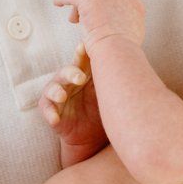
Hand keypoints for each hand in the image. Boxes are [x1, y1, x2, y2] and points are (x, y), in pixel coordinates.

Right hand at [37, 49, 107, 163]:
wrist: (93, 137)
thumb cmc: (103, 107)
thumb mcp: (109, 93)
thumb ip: (114, 77)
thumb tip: (135, 61)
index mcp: (83, 72)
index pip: (82, 59)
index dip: (82, 53)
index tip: (84, 46)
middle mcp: (68, 81)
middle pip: (67, 72)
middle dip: (71, 73)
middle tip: (80, 77)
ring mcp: (58, 95)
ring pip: (53, 88)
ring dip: (57, 91)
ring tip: (62, 96)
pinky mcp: (51, 111)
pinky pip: (47, 110)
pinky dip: (51, 114)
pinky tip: (55, 118)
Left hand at [54, 0, 145, 50]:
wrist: (118, 50)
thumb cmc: (124, 51)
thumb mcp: (134, 35)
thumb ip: (127, 26)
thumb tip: (119, 29)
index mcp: (134, 2)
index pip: (118, 1)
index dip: (108, 9)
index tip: (103, 20)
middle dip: (94, 8)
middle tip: (86, 21)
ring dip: (81, 8)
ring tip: (74, 21)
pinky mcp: (89, 0)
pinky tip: (57, 2)